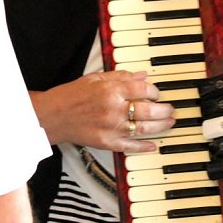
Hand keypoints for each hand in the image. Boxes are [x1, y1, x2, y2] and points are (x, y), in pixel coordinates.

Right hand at [30, 70, 174, 152]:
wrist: (51, 116)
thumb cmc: (71, 96)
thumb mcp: (96, 78)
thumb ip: (121, 76)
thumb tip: (143, 75)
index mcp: (112, 90)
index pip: (144, 89)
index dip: (155, 91)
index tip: (156, 93)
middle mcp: (114, 109)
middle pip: (148, 109)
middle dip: (164, 109)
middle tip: (171, 109)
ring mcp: (111, 127)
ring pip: (144, 127)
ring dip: (161, 126)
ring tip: (170, 122)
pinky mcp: (106, 142)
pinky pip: (130, 146)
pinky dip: (144, 146)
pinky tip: (154, 145)